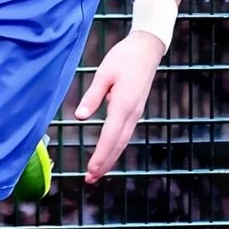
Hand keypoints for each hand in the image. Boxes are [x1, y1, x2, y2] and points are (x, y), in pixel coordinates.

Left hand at [74, 31, 163, 184]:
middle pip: (118, 145)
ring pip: (123, 141)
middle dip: (104, 164)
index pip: (110, 137)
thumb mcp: (104, 73)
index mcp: (123, 105)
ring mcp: (136, 112)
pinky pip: (125, 133)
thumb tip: (80, 117)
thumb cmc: (124, 57)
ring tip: (97, 172)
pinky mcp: (136, 109)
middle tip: (89, 180)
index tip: (90, 171)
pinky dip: (116, 146)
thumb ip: (92, 96)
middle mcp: (132, 113)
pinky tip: (108, 151)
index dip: (100, 156)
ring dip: (110, 157)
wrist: (148, 48)